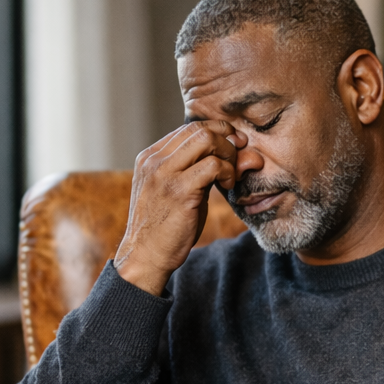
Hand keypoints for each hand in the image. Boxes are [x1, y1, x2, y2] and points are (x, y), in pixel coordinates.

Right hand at [114, 121, 248, 295]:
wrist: (146, 256)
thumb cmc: (164, 227)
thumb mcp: (175, 191)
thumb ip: (194, 170)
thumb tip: (226, 154)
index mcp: (150, 157)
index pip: (188, 128)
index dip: (216, 131)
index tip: (233, 144)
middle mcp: (154, 160)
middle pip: (199, 128)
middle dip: (226, 139)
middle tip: (237, 158)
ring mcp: (164, 174)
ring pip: (206, 140)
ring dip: (228, 154)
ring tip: (230, 175)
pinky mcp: (179, 191)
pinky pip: (212, 166)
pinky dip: (227, 171)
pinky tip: (229, 185)